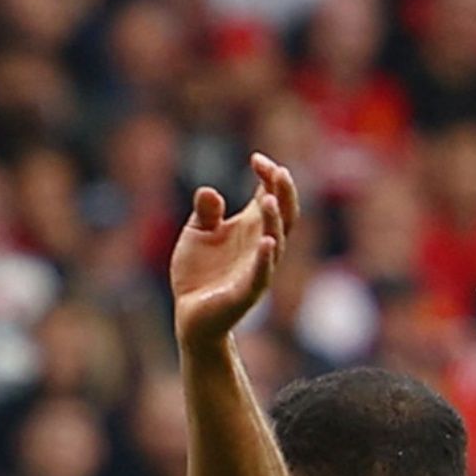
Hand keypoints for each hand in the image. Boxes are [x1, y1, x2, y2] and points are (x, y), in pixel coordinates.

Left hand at [171, 153, 297, 347]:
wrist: (191, 316)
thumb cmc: (199, 273)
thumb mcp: (197, 233)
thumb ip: (206, 212)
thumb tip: (208, 192)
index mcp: (252, 228)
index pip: (271, 196)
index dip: (269, 176)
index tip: (256, 159)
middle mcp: (261, 246)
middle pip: (284, 216)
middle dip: (284, 194)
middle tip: (277, 171)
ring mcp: (257, 269)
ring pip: (275, 242)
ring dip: (274, 220)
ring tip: (267, 199)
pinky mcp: (246, 293)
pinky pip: (261, 274)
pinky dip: (265, 259)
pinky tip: (266, 242)